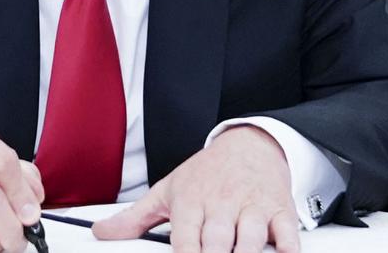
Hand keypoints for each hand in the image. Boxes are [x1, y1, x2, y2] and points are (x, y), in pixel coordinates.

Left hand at [94, 126, 300, 252]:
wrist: (249, 144)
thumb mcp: (168, 191)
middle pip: (217, 241)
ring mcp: (252, 207)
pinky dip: (286, 246)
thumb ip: (135, 218)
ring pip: (250, 238)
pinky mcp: (279, 210)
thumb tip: (101, 233)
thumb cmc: (205, 174)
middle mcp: (221, 204)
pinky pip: (287, 232)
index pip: (185, 239)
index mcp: (191, 202)